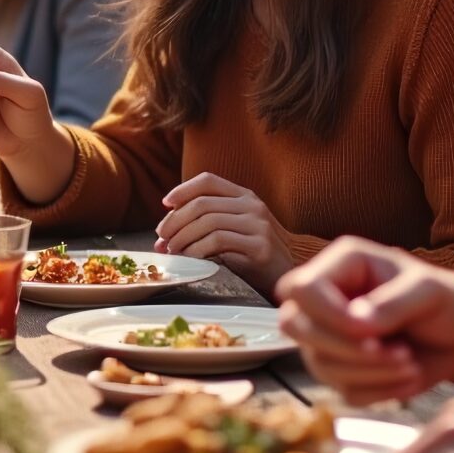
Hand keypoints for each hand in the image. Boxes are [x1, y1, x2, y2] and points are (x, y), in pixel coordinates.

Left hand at [156, 172, 297, 295]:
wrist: (290, 271)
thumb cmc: (254, 253)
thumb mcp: (233, 230)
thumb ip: (204, 225)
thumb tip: (163, 235)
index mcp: (244, 196)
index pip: (208, 181)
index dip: (182, 189)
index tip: (165, 204)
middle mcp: (252, 206)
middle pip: (202, 204)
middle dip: (175, 221)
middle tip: (162, 238)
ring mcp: (257, 225)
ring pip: (207, 222)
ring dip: (183, 237)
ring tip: (173, 251)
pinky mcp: (259, 246)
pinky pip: (218, 241)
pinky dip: (197, 249)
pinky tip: (190, 258)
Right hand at [277, 236, 453, 404]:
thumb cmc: (450, 300)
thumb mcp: (429, 291)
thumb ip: (393, 302)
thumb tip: (357, 323)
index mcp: (341, 266)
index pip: (300, 288)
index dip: (326, 314)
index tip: (370, 331)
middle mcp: (328, 299)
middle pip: (295, 327)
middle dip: (345, 348)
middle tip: (392, 351)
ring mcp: (331, 337)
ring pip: (319, 365)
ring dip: (369, 372)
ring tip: (410, 361)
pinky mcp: (345, 371)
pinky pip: (344, 392)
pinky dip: (380, 391)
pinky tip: (409, 376)